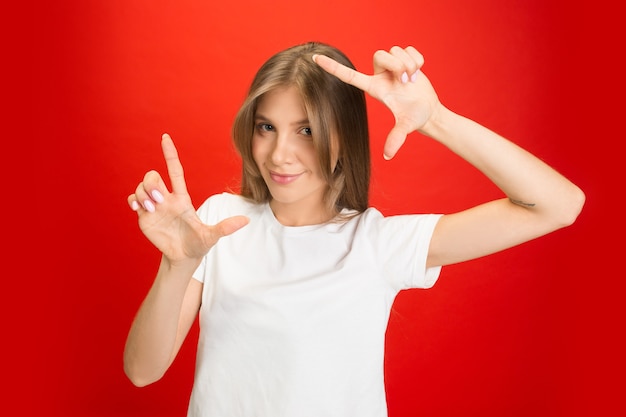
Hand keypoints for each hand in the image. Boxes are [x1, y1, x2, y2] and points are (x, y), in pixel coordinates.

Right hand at [128, 134, 248, 264]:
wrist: (183, 257)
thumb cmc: (198, 244)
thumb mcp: (211, 236)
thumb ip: (225, 227)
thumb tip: (246, 221)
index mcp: (182, 198)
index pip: (175, 170)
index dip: (170, 154)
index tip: (165, 137)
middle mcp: (167, 199)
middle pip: (153, 176)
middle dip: (151, 183)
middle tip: (159, 200)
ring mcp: (154, 207)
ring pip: (141, 187)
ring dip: (143, 195)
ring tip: (153, 210)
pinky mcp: (144, 216)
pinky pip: (132, 199)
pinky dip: (133, 201)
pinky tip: (139, 209)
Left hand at [314, 46, 440, 158]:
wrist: (430, 112)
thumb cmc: (415, 119)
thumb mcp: (406, 127)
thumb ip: (396, 139)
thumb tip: (387, 156)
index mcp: (374, 88)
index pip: (349, 76)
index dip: (332, 67)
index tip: (315, 58)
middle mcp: (380, 75)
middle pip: (380, 54)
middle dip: (397, 65)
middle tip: (406, 81)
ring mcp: (392, 67)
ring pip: (395, 51)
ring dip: (409, 64)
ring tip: (412, 80)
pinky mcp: (405, 59)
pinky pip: (409, 49)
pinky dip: (418, 59)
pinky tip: (418, 72)